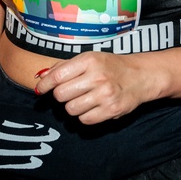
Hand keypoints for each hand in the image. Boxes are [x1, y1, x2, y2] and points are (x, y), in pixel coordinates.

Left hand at [32, 52, 151, 124]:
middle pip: (61, 95)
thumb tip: (42, 77)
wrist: (139, 76)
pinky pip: (84, 120)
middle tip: (69, 92)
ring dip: (73, 106)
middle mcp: (97, 77)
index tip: (41, 89)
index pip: (57, 76)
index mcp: (89, 61)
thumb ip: (64, 67)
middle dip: (61, 96)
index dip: (45, 85)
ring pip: (71, 109)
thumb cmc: (110, 67)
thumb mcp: (88, 59)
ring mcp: (105, 94)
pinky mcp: (112, 110)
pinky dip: (84, 116)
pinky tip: (92, 107)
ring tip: (83, 99)